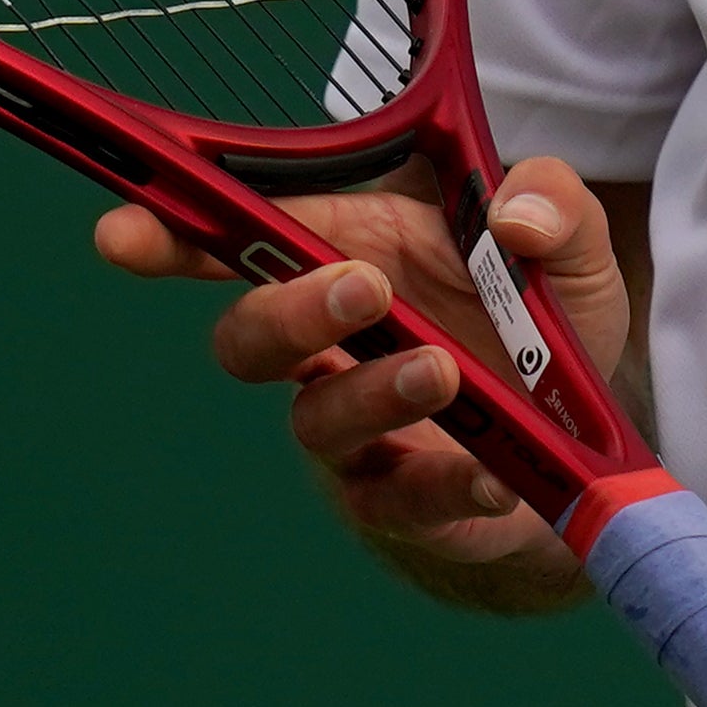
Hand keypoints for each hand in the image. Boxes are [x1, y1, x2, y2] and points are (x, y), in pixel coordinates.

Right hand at [92, 168, 634, 616]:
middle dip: (290, 314)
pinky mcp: (401, 501)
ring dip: (373, 392)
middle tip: (361, 288)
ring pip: (317, 420)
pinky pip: (399, 500)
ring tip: (440, 370)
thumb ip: (554, 205)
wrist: (584, 436)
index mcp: (354, 255)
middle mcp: (334, 347)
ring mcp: (358, 430)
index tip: (122, 233)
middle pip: (252, 337)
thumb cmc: (543, 321)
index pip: (245, 241)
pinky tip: (490, 470)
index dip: (173, 238)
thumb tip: (516, 217)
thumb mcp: (573, 248)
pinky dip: (445, 484)